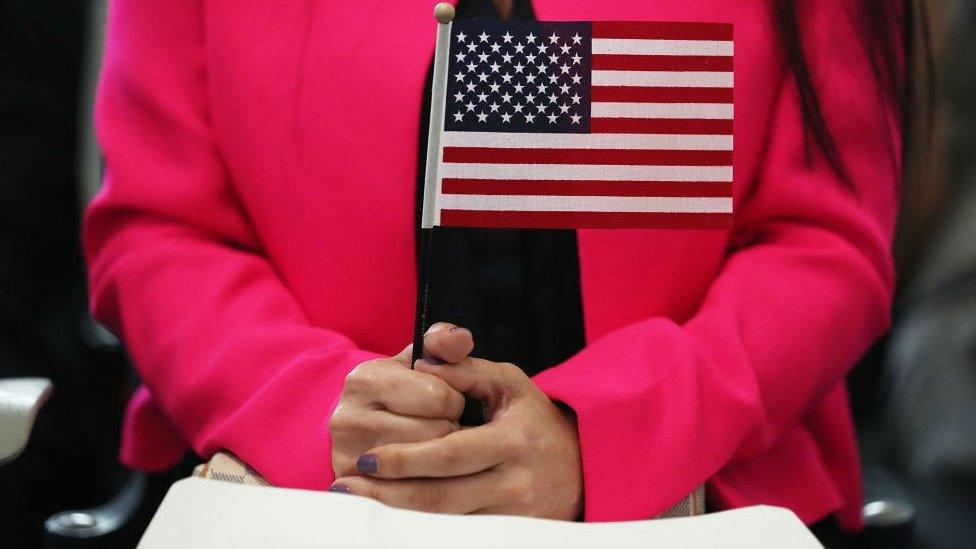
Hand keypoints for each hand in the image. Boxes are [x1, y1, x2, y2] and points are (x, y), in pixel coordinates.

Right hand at [329, 323, 473, 477]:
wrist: (356, 430)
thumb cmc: (396, 393)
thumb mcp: (414, 362)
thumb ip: (442, 345)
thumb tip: (462, 338)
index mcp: (365, 380)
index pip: (439, 395)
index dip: (453, 399)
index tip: (442, 400)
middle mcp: (348, 418)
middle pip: (436, 433)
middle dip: (449, 429)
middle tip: (438, 425)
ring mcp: (350, 458)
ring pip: (430, 466)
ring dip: (441, 456)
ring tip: (430, 445)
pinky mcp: (359, 490)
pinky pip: (416, 493)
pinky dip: (430, 483)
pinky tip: (425, 471)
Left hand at [331, 357, 583, 519]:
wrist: (583, 466)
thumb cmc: (534, 418)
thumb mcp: (509, 383)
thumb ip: (466, 369)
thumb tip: (422, 360)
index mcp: (512, 439)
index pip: (450, 453)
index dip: (405, 458)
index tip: (366, 457)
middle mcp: (514, 481)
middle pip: (440, 496)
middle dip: (388, 494)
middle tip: (345, 487)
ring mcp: (513, 515)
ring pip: (445, 522)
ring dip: (396, 516)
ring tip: (355, 506)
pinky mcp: (510, 533)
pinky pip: (458, 534)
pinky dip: (421, 528)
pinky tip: (390, 521)